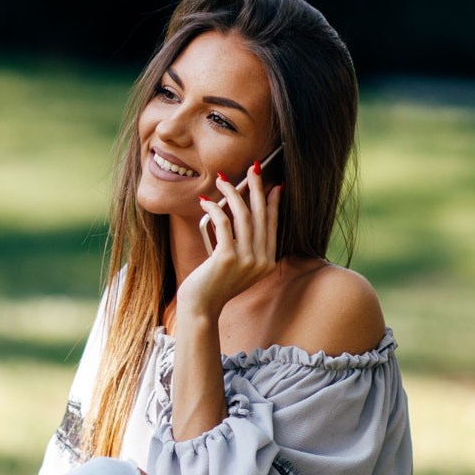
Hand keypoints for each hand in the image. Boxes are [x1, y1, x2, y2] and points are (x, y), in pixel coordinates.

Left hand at [177, 163, 280, 323]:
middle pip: (261, 215)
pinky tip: (206, 202)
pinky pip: (224, 222)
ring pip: (243, 215)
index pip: (273, 224)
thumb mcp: (237, 265)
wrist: (201, 307)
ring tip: (221, 180)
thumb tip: (245, 211)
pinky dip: (215, 208)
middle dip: (257, 187)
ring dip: (232, 193)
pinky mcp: (228, 258)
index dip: (273, 202)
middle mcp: (262, 261)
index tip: (273, 184)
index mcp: (268, 262)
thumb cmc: (214, 283)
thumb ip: (246, 245)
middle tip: (253, 168)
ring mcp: (247, 260)